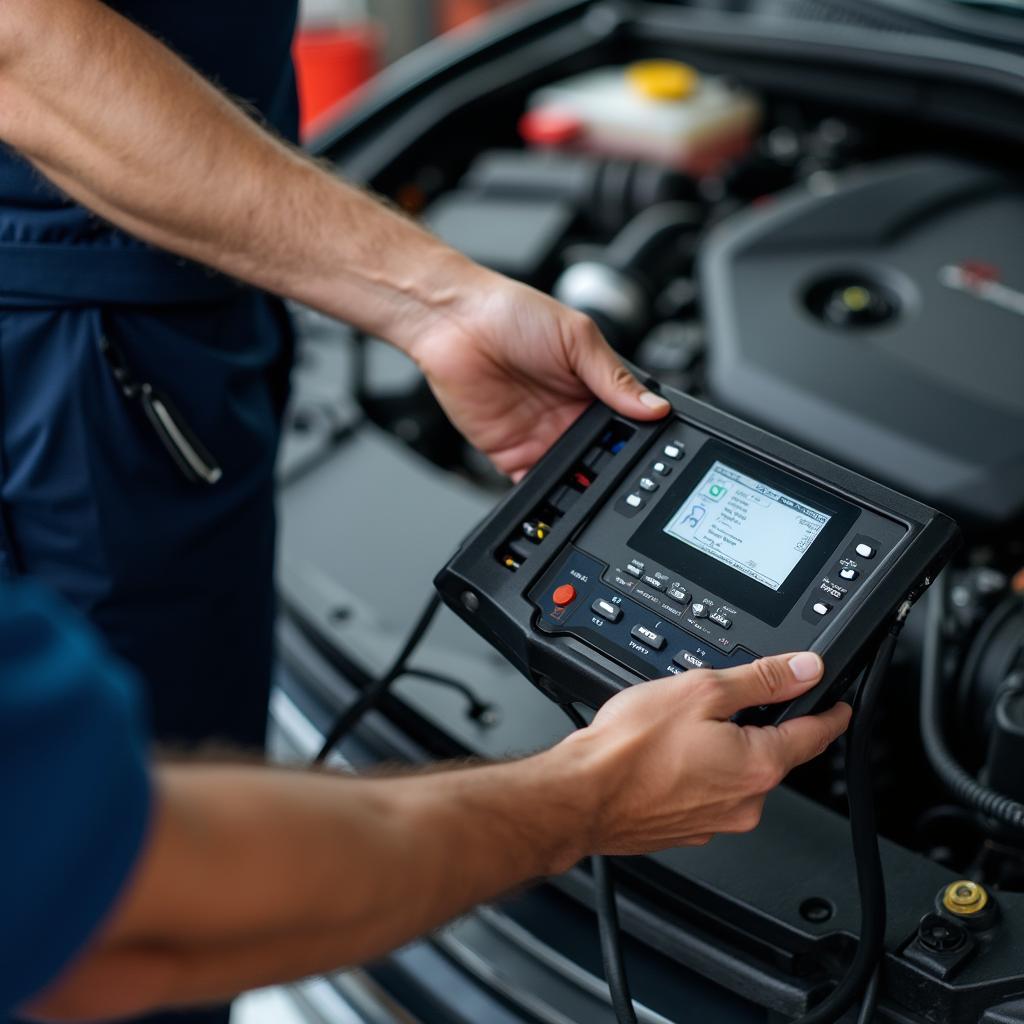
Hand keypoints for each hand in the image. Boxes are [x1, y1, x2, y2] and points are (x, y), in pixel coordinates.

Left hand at [407, 269, 669, 479]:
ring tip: (593, 484)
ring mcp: (541, 437)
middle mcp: (569, 415)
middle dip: (613, 467)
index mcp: (592, 387)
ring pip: (572, 476)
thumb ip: (614, 377)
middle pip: (603, 456)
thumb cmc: (510, 313)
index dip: (639, 437)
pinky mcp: (510, 454)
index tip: (652, 449)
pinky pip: (533, 485)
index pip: (626, 423)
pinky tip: (557, 495)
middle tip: (622, 472)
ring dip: (582, 484)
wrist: (454, 322)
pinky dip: (545, 495)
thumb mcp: (577, 337)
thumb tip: (654, 407)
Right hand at [554, 652, 850, 855]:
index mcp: (759, 764)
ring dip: (720, 749)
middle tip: (721, 702)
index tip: (838, 705)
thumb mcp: (700, 691)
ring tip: (676, 730)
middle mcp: (746, 802)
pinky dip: (694, 772)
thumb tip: (805, 669)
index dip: (830, 712)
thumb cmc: (630, 749)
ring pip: (734, 773)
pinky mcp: (686, 829)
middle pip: (772, 753)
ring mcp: (716, 821)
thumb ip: (759, 679)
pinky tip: (662, 757)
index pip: (815, 734)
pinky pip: (706, 793)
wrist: (581, 796)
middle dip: (757, 725)